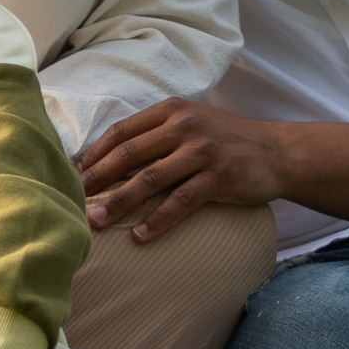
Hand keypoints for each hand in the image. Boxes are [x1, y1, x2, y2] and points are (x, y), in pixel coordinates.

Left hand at [78, 97, 282, 240]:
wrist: (276, 151)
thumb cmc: (226, 140)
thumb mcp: (191, 125)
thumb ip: (158, 135)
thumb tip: (114, 159)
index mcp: (171, 111)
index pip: (122, 131)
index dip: (95, 153)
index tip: (72, 173)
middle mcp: (183, 126)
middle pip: (129, 153)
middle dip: (97, 178)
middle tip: (73, 199)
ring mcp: (201, 151)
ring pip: (150, 178)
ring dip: (119, 202)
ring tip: (97, 221)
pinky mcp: (218, 177)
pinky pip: (181, 202)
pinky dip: (158, 220)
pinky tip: (140, 237)